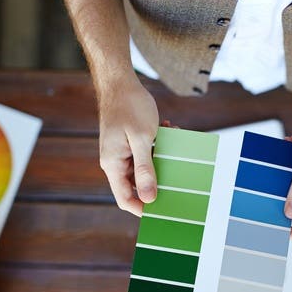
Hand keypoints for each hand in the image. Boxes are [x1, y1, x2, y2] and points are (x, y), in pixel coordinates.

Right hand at [98, 75, 158, 215]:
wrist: (120, 81)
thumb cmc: (129, 106)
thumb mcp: (141, 139)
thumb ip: (145, 170)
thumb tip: (150, 198)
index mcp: (113, 165)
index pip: (125, 199)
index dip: (143, 209)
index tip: (163, 210)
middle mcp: (116, 162)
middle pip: (136, 186)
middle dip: (158, 181)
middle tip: (178, 175)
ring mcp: (122, 152)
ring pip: (144, 169)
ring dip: (161, 159)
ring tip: (171, 141)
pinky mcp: (130, 143)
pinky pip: (146, 153)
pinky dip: (158, 146)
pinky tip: (167, 130)